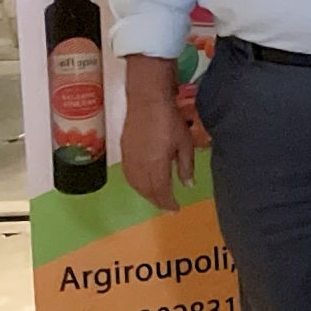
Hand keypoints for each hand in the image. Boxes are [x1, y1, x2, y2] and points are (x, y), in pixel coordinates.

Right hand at [121, 83, 195, 211]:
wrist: (146, 101)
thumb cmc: (170, 120)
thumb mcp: (184, 143)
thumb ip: (185, 166)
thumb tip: (187, 185)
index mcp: (156, 165)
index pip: (161, 191)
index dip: (168, 203)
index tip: (176, 209)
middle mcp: (140, 166)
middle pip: (147, 191)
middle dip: (158, 201)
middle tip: (168, 206)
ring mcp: (129, 159)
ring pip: (136, 185)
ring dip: (146, 194)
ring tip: (158, 198)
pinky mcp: (123, 152)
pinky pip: (129, 176)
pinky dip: (137, 185)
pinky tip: (144, 184)